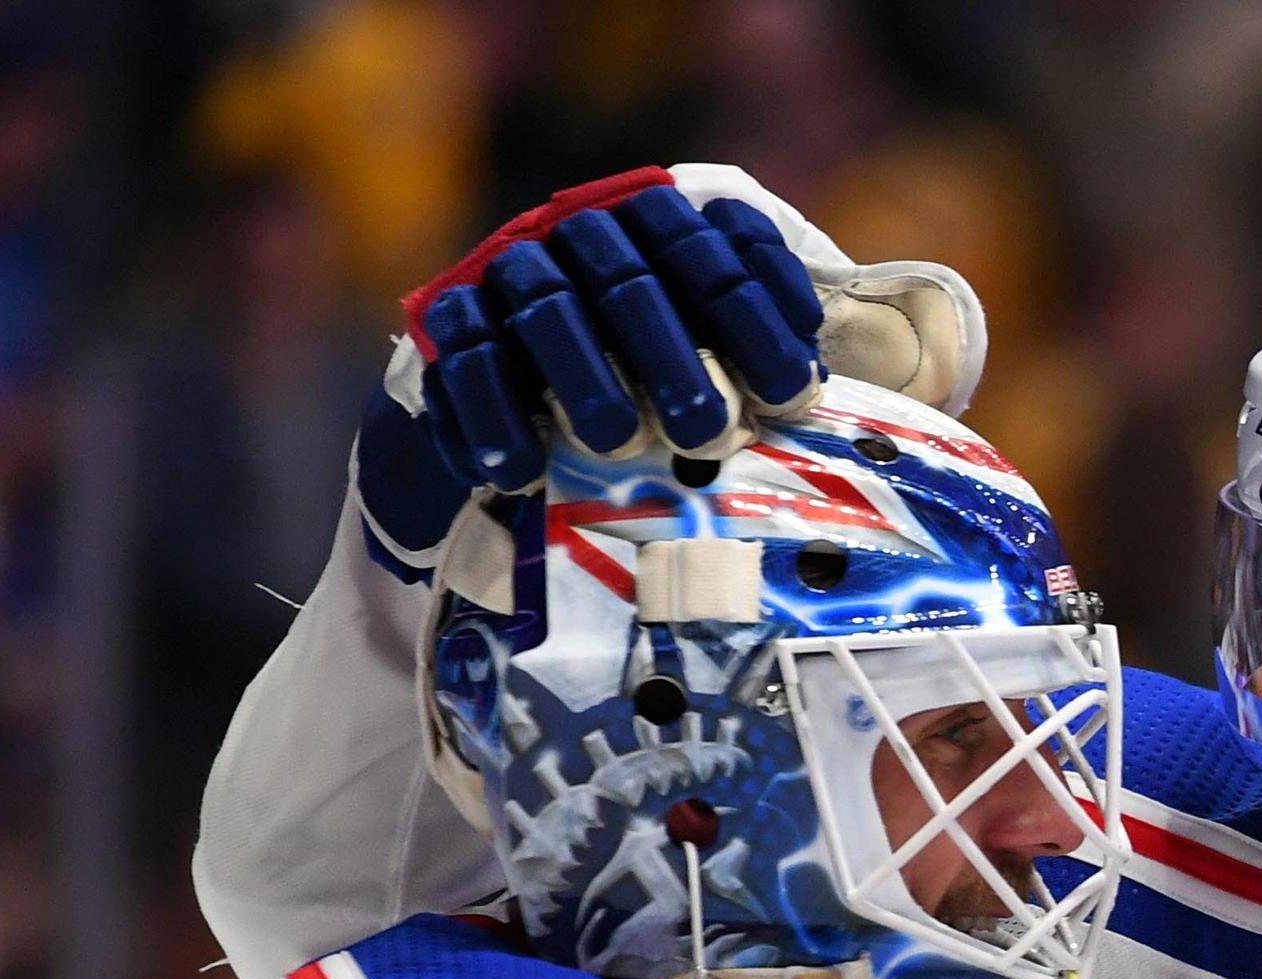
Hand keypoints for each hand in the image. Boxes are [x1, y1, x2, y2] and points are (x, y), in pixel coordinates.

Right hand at [403, 167, 829, 484]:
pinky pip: (469, 361)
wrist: (518, 389)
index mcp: (650, 221)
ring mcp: (511, 274)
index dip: (755, 317)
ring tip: (621, 443)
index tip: (794, 392)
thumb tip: (809, 381)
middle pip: (628, 282)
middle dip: (673, 358)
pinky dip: (494, 417)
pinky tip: (523, 473)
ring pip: (547, 312)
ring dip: (585, 379)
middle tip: (709, 430)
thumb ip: (749, 343)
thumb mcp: (702, 342)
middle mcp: (578, 233)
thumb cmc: (638, 367)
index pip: (707, 250)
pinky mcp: (451, 325)